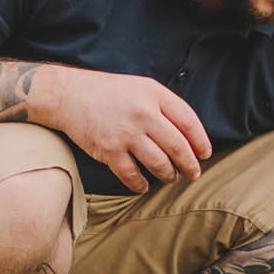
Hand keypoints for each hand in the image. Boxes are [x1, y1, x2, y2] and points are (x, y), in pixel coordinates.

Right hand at [35, 68, 211, 192]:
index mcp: (155, 95)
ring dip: (168, 175)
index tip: (204, 154)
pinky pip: (132, 175)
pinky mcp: (109, 150)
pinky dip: (140, 184)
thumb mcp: (142, 88)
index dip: (200, 141)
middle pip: (178, 147)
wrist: (69, 95)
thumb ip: (165, 107)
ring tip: (170, 177)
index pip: (189, 121)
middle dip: (190, 165)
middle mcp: (143, 114)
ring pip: (159, 164)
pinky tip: (143, 185)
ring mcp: (126, 133)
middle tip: (193, 174)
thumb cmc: (109, 93)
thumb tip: (189, 136)